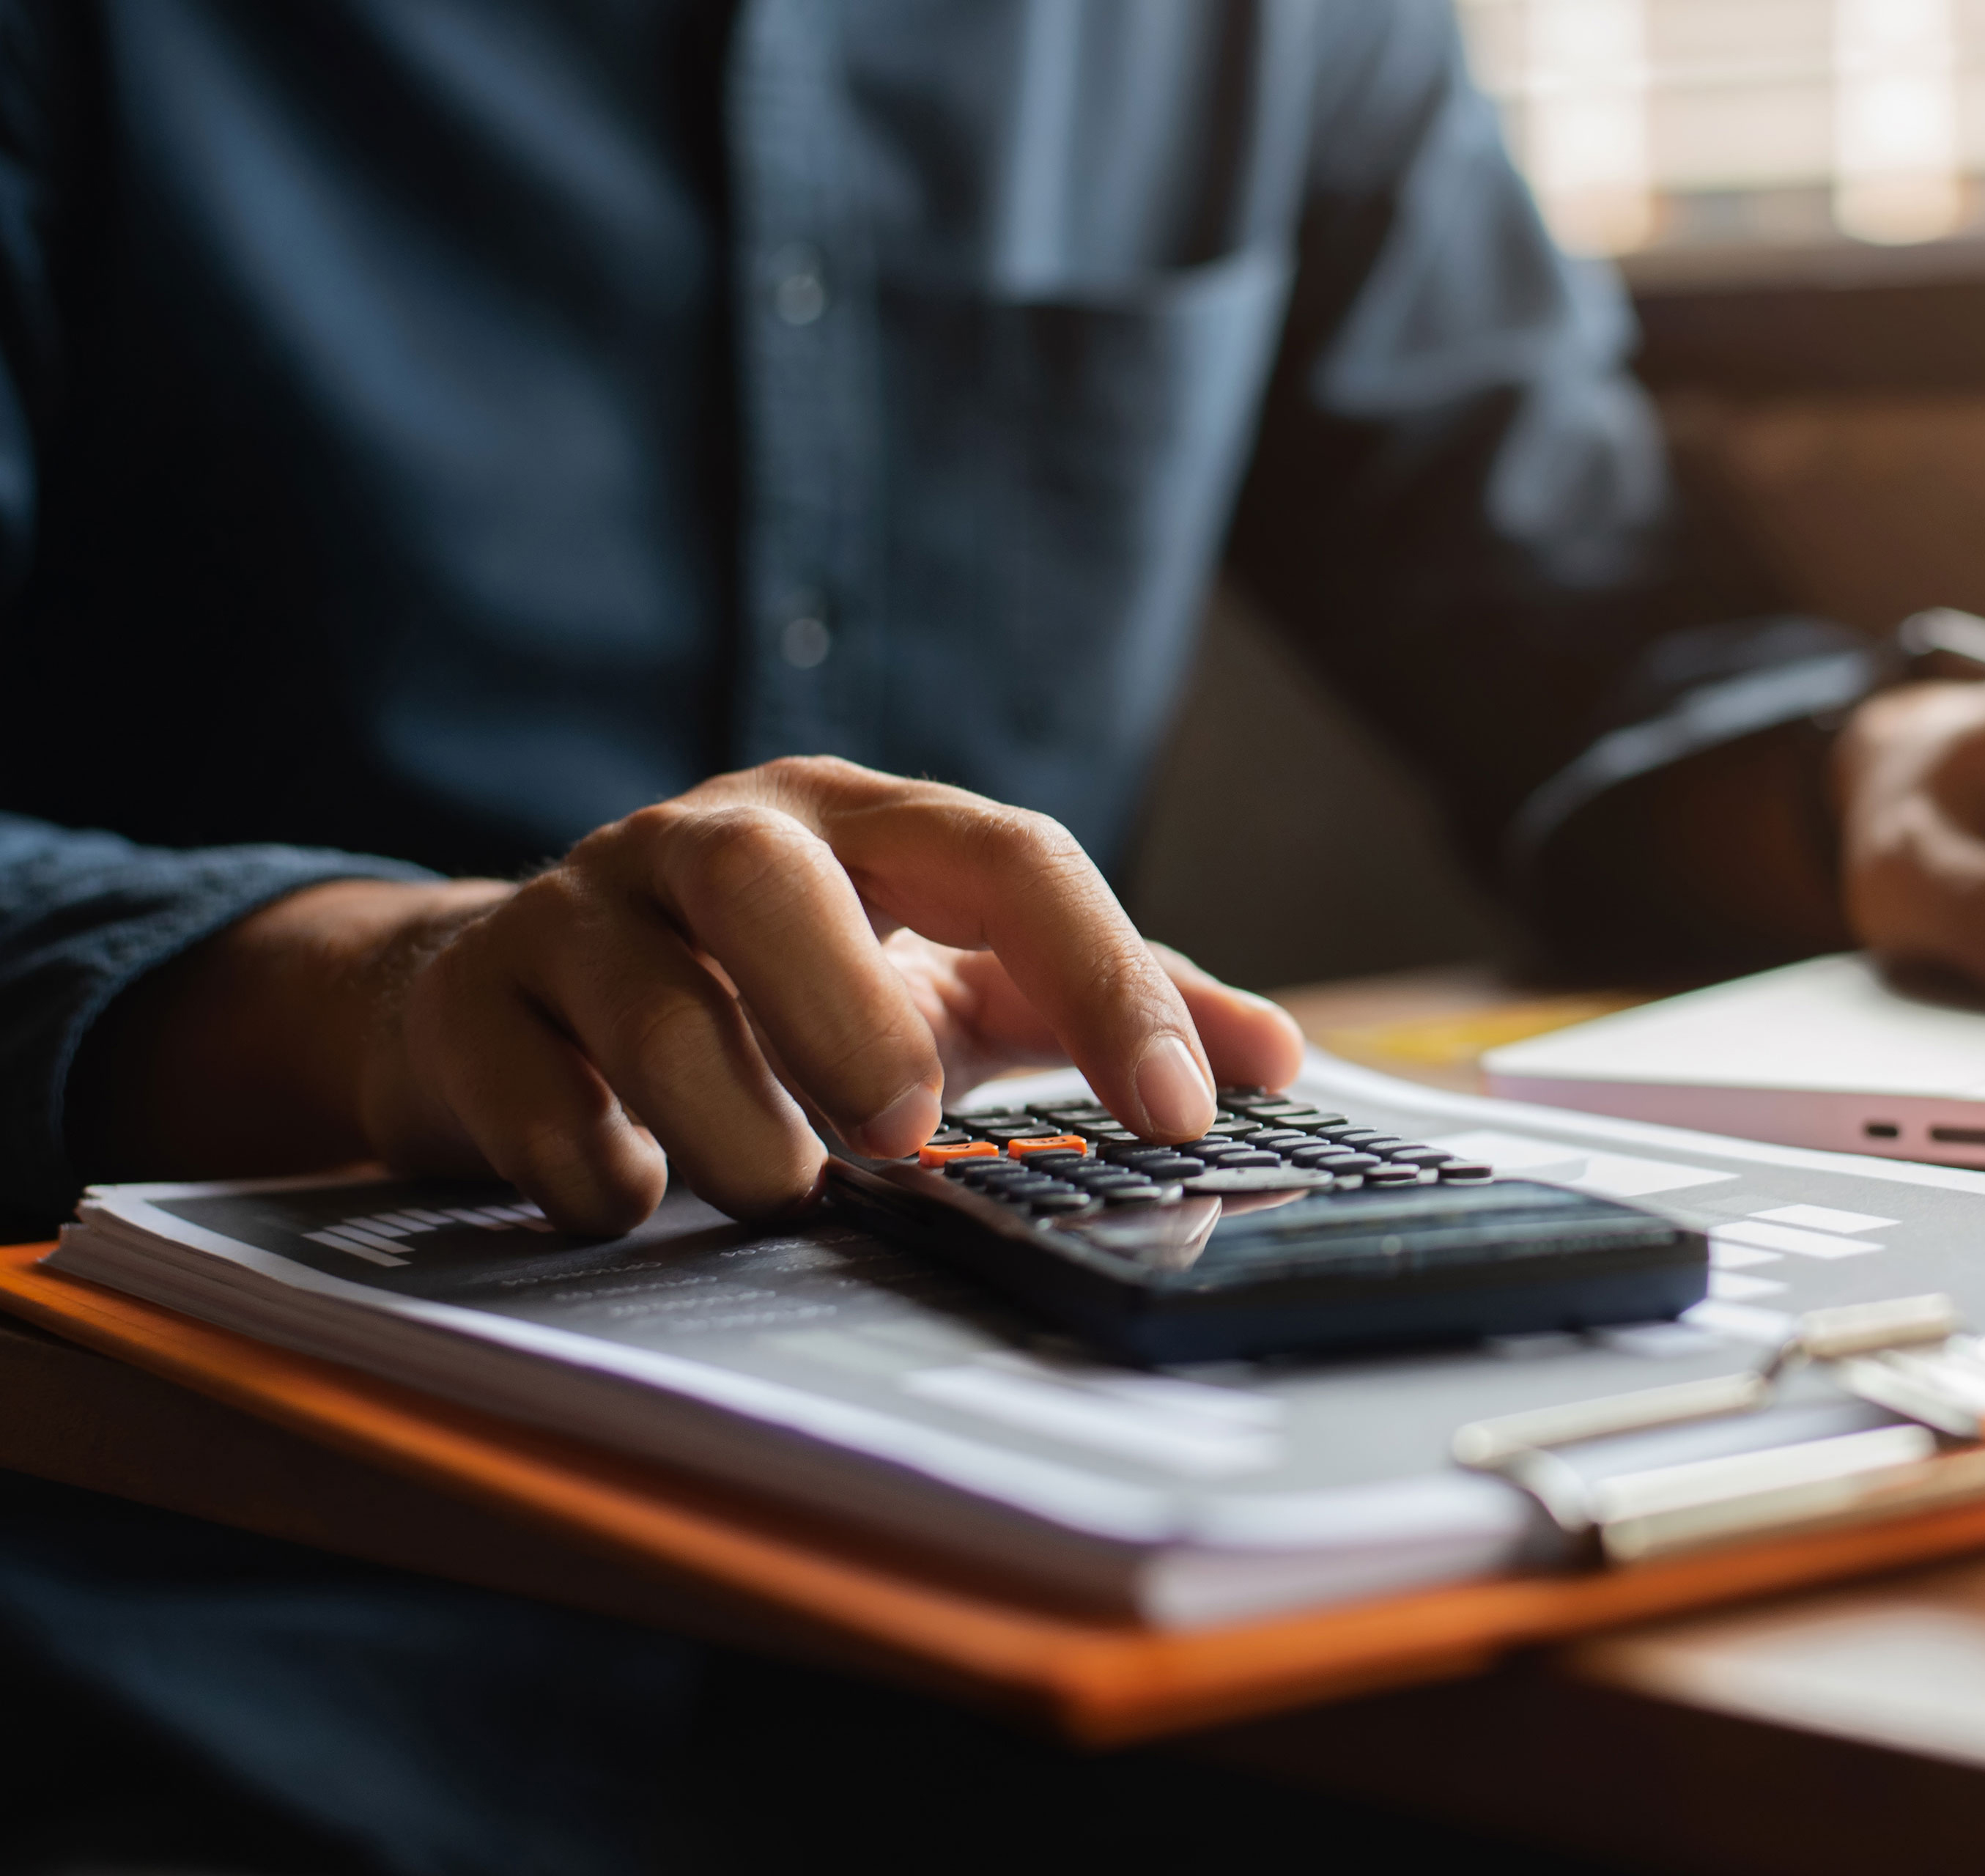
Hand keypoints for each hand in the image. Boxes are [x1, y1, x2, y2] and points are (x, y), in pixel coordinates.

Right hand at [71, 758, 1303, 1231]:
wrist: (519, 997)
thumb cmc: (780, 988)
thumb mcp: (950, 977)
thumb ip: (1099, 1003)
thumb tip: (1270, 1056)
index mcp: (860, 825)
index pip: (1007, 856)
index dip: (1105, 977)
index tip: (1181, 1112)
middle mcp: (714, 844)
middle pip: (773, 883)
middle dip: (844, 1015)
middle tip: (904, 1133)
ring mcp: (579, 915)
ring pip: (647, 1006)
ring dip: (731, 1127)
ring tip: (782, 1188)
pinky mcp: (475, 1006)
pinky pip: (528, 1094)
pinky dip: (595, 1167)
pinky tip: (632, 1196)